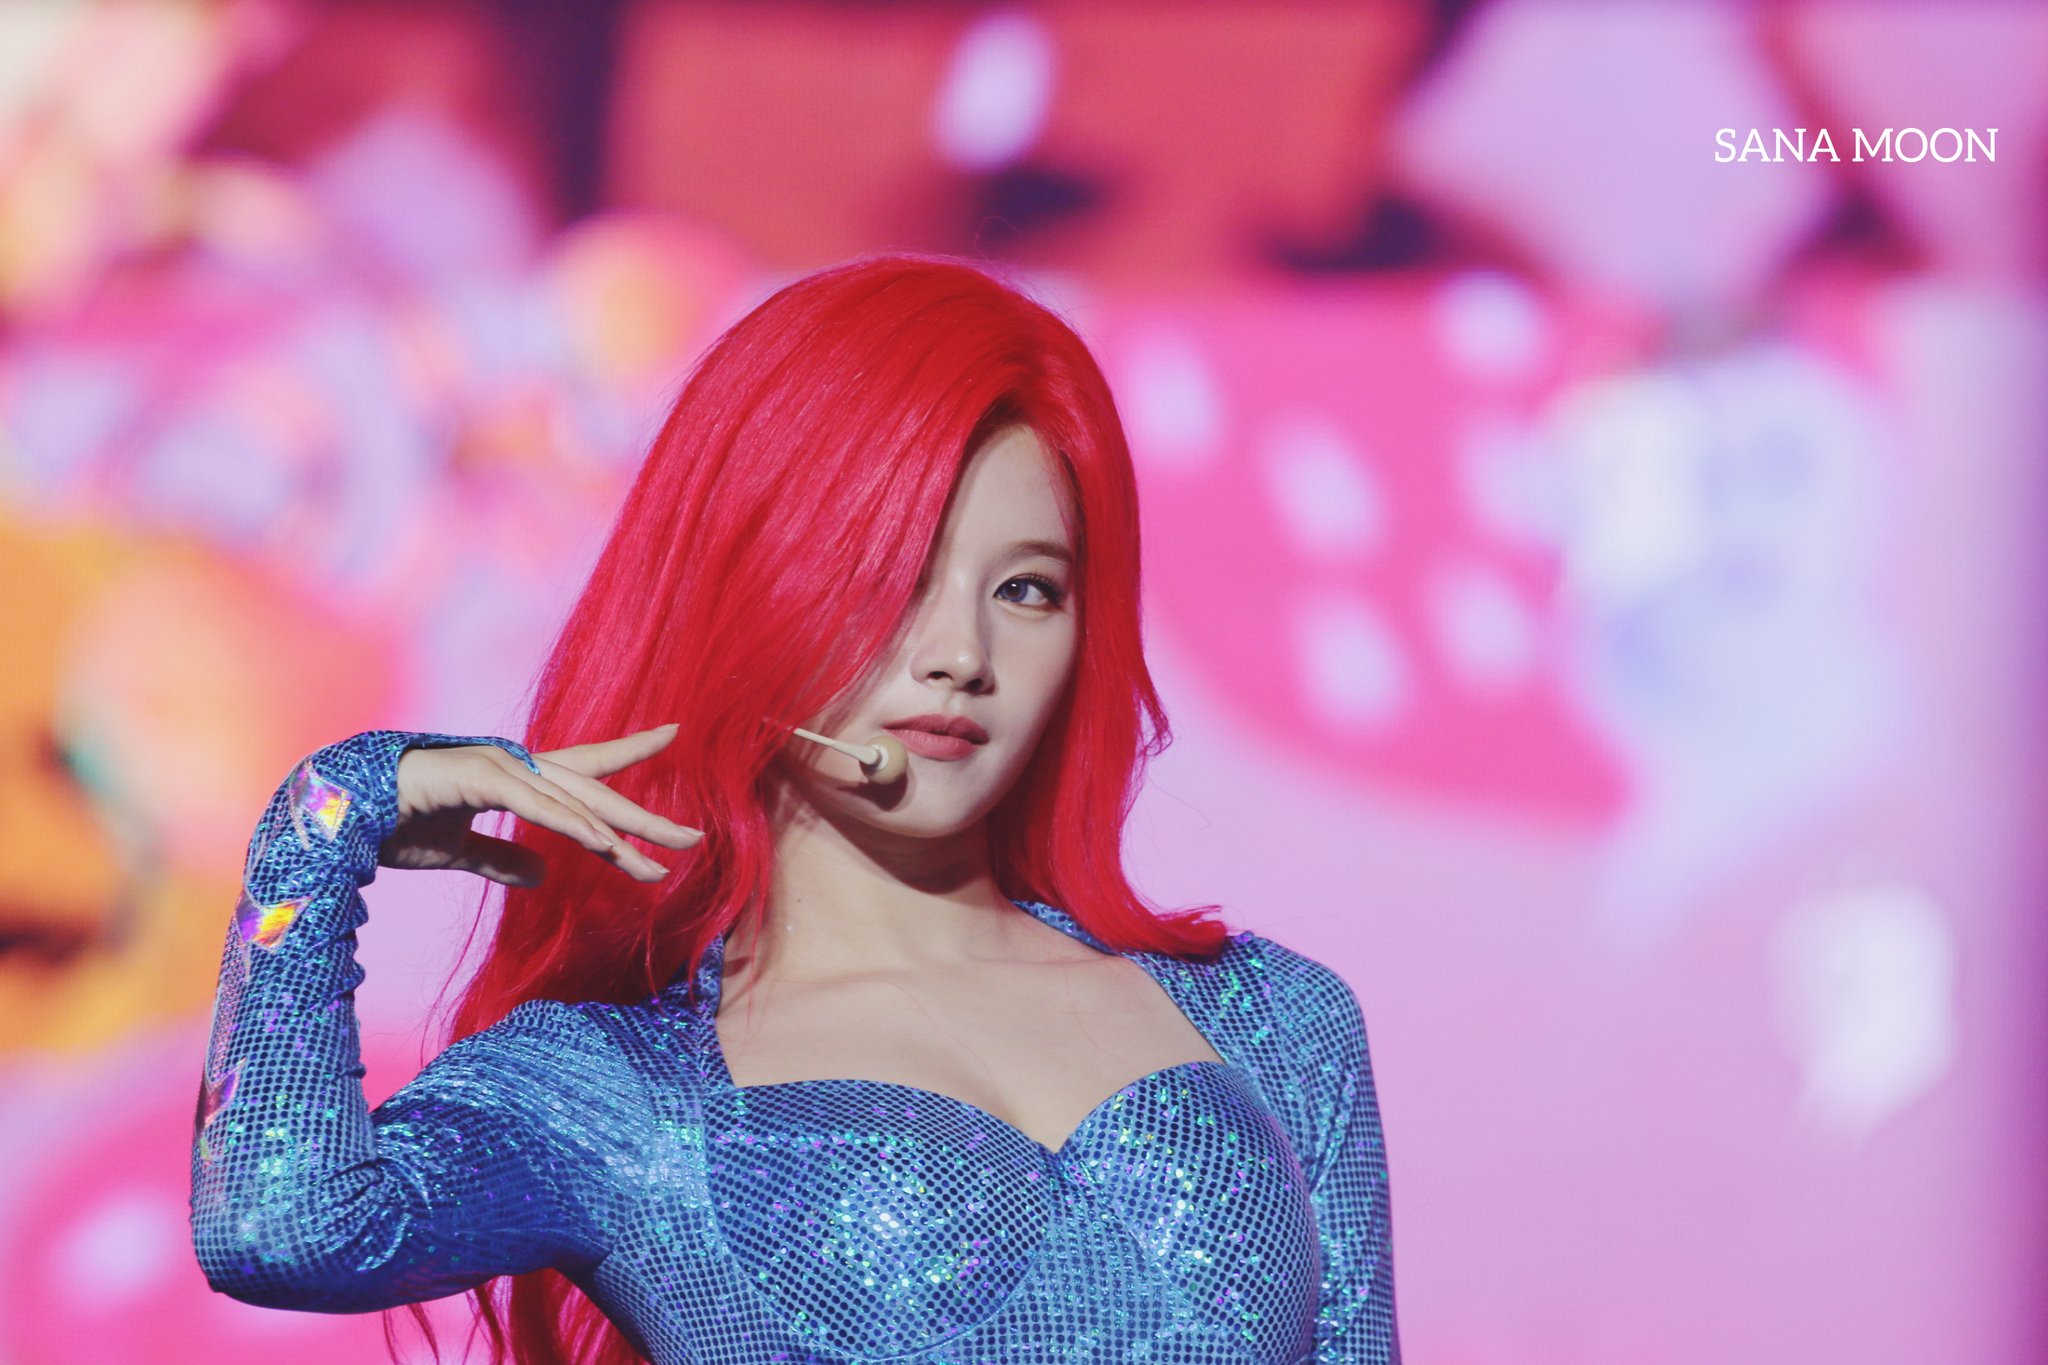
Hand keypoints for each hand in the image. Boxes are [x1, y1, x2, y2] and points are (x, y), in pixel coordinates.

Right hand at [381, 724, 702, 885]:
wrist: (338, 812)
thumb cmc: (393, 824)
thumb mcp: (458, 852)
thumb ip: (500, 860)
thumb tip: (541, 876)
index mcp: (515, 778)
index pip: (585, 767)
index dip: (629, 753)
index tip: (672, 734)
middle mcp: (515, 766)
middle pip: (596, 791)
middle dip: (644, 818)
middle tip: (694, 837)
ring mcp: (498, 767)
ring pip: (575, 803)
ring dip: (618, 837)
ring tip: (659, 863)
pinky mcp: (478, 779)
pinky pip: (537, 806)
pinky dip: (571, 825)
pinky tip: (603, 843)